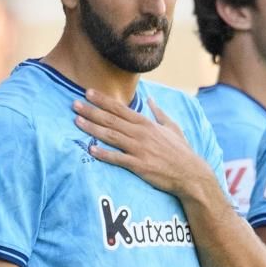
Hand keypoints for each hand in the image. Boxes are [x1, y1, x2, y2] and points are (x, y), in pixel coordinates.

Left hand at [74, 92, 217, 204]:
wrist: (191, 174)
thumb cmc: (181, 151)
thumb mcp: (172, 127)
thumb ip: (159, 113)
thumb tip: (150, 99)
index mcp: (147, 123)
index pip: (120, 108)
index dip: (103, 100)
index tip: (88, 93)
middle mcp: (141, 134)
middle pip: (111, 119)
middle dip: (91, 111)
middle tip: (74, 104)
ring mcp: (140, 149)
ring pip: (112, 136)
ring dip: (93, 128)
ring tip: (77, 121)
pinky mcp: (140, 166)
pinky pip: (118, 159)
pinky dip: (104, 154)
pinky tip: (91, 150)